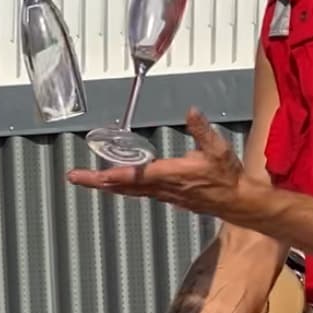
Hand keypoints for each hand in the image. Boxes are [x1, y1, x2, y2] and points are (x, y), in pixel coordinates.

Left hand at [69, 109, 265, 223]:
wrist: (237, 201)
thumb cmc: (228, 177)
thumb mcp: (217, 149)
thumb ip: (201, 130)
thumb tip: (190, 111)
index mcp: (170, 174)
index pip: (134, 175)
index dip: (111, 174)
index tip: (93, 174)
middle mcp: (163, 188)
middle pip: (123, 186)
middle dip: (97, 182)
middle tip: (75, 178)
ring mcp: (165, 195)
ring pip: (129, 191)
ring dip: (108, 186)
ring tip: (89, 181)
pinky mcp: (169, 197)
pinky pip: (139, 193)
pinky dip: (123, 188)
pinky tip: (116, 185)